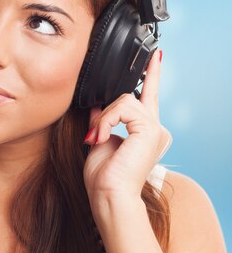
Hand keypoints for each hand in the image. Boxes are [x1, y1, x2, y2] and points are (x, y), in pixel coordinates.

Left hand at [82, 49, 171, 220]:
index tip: (155, 57)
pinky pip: (121, 107)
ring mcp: (155, 128)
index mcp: (146, 133)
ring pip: (123, 100)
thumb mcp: (99, 141)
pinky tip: (101, 138)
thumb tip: (96, 104)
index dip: (151, 75)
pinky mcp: (150, 128)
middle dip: (109, 111)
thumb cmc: (103, 178)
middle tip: (98, 135)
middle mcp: (156, 129)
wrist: (109, 195)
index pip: (149, 97)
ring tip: (97, 139)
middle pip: (132, 96)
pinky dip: (106, 121)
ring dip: (103, 119)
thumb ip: (102, 121)